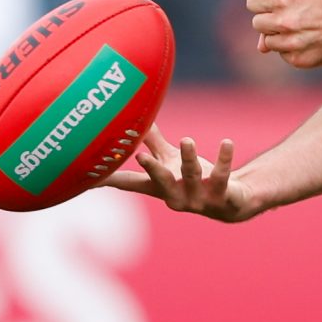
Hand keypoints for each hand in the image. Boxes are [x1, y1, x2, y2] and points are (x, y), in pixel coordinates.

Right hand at [104, 126, 261, 220]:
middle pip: (160, 181)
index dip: (110, 179)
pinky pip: (222, 174)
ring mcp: (198, 197)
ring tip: (187, 139)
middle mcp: (175, 195)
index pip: (130, 182)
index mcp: (159, 187)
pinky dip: (224, 158)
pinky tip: (227, 143)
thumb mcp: (171, 160)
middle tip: (140, 156)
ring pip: (191, 175)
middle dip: (151, 169)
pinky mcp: (222, 193)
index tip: (90, 175)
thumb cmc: (194, 179)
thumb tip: (133, 119)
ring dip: (189, 157)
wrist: (231, 202)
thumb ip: (152, 143)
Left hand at [248, 0, 321, 68]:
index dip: (262, 5)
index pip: (252, 3)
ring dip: (280, 38)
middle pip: (257, 23)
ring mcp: (290, 42)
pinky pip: (283, 55)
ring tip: (304, 32)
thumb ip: (277, 14)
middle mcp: (284, 20)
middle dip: (270, 23)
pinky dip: (293, 51)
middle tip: (293, 20)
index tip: (273, 7)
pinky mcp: (297, 60)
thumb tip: (260, 47)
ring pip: (268, 42)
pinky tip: (311, 43)